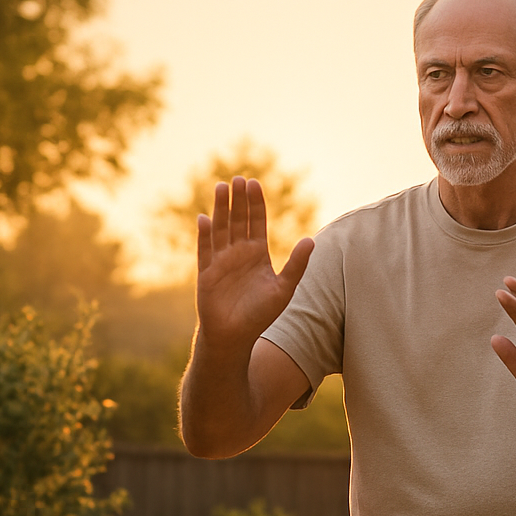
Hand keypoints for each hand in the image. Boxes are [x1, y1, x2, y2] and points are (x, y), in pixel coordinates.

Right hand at [196, 176, 313, 351]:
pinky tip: (205, 219)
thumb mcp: (284, 289)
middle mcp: (238, 253)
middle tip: (239, 179)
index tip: (255, 184)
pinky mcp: (206, 272)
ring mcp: (221, 261)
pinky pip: (205, 249)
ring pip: (221, 229)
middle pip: (238, 220)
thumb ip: (296, 265)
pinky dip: (205, 235)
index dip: (255, 204)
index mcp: (257, 254)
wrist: (236, 336)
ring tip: (222, 188)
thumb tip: (311, 240)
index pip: (257, 222)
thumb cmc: (261, 315)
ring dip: (221, 209)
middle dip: (238, 200)